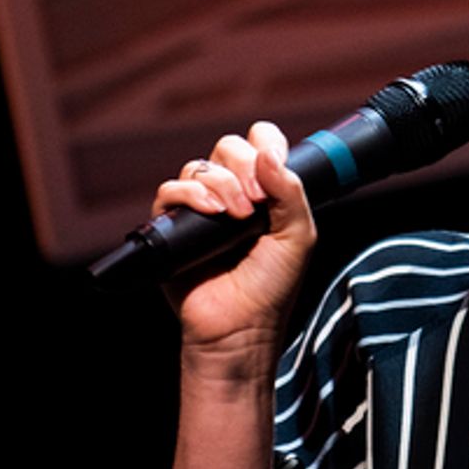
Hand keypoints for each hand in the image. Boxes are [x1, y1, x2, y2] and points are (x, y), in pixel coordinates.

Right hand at [152, 122, 315, 363]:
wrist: (241, 326)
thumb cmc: (272, 287)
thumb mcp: (299, 235)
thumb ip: (291, 190)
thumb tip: (267, 152)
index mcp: (264, 192)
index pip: (260, 143)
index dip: (266, 145)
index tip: (274, 169)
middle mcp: (232, 194)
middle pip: (228, 147)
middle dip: (243, 168)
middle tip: (256, 203)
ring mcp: (201, 209)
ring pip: (199, 166)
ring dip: (221, 184)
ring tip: (237, 217)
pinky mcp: (173, 227)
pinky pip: (170, 191)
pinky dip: (190, 194)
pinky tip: (210, 213)